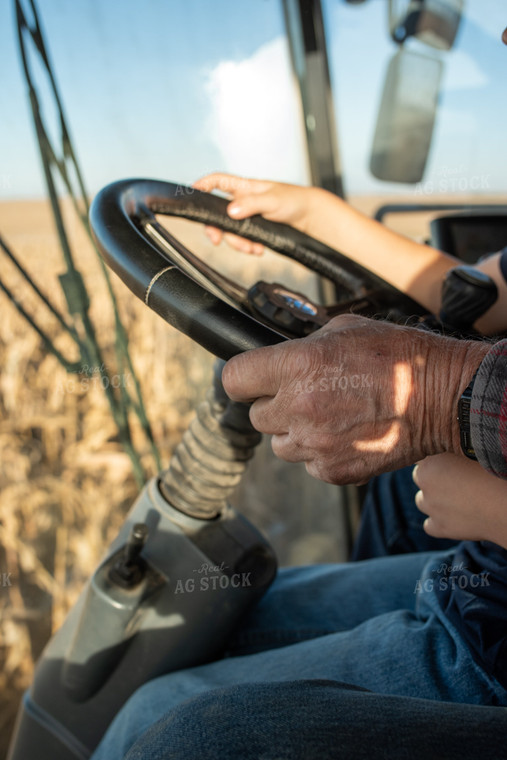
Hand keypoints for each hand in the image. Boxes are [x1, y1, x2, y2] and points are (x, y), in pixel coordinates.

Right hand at [192, 173, 316, 254]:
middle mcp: (243, 201)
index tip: (192, 193)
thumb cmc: (294, 201)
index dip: (203, 185)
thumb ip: (251, 205)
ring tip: (252, 249)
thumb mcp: (273, 201)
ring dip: (238, 243)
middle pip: (219, 214)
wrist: (311, 218)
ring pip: (231, 231)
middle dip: (218, 229)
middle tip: (218, 241)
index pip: (218, 181)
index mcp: (244, 188)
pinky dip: (248, 247)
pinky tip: (258, 250)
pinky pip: (244, 240)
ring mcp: (248, 216)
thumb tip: (230, 211)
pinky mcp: (255, 230)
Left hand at [221, 314, 488, 484]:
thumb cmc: (399, 356)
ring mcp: (315, 444)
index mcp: (297, 366)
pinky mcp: (333, 471)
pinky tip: (346, 435)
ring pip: (280, 444)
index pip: (233, 379)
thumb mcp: (345, 329)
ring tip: (330, 416)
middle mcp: (299, 407)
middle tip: (305, 395)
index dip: (242, 378)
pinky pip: (309, 464)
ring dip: (296, 432)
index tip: (251, 379)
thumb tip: (281, 356)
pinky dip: (321, 453)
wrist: (442, 397)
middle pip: (256, 416)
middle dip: (275, 405)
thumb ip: (304, 345)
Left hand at [413, 453, 506, 546]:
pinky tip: (453, 518)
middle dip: (433, 479)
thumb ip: (453, 449)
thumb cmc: (494, 473)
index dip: (439, 459)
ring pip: (422, 501)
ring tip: (458, 499)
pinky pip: (429, 525)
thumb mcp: (471, 452)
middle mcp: (424, 481)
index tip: (452, 463)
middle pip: (420, 477)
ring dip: (434, 500)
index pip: (423, 455)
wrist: (506, 505)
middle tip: (455, 480)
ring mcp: (430, 506)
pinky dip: (438, 522)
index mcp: (430, 459)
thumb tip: (447, 449)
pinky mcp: (439, 527)